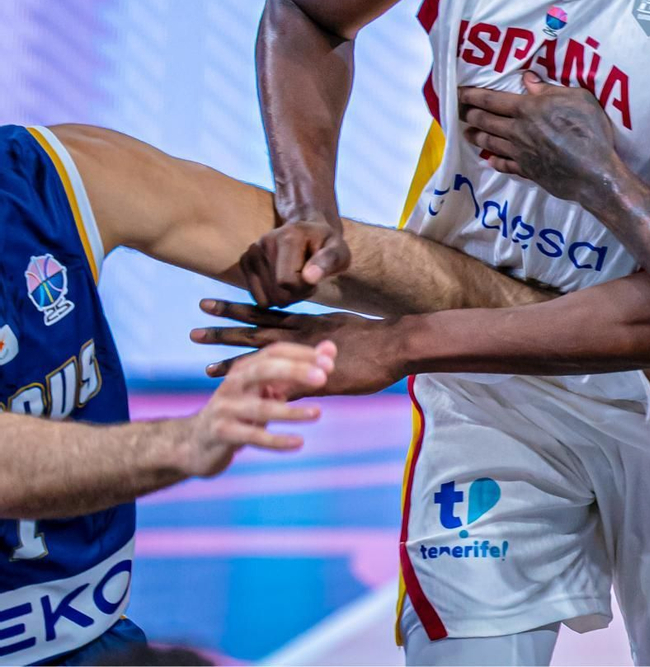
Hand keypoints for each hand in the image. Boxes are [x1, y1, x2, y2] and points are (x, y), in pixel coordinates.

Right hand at [179, 341, 333, 477]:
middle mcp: (233, 383)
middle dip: (294, 370)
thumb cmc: (240, 411)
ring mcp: (225, 408)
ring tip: (318, 413)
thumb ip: (298, 369)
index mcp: (246, 368)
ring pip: (259, 408)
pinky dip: (276, 441)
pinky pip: (252, 437)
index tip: (330, 363)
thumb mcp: (266, 389)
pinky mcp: (221, 433)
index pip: (274, 352)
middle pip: (263, 369)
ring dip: (291, 412)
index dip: (302, 355)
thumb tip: (331, 349)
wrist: (195, 443)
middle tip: (323, 378)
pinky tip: (298, 443)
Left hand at [192, 301, 404, 396]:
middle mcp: (301, 336)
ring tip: (204, 365)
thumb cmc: (379, 339)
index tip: (212, 307)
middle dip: (223, 330)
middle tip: (194, 330)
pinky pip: (282, 383)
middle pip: (254, 331)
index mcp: (308, 324)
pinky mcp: (317, 376)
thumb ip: (322, 338)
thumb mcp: (344, 331)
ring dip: (232, 360)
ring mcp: (307, 356)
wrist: (398, 344)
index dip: (238, 311)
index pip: (265, 315)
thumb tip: (307, 344)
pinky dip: (263, 390)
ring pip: (262, 356)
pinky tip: (244, 399)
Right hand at [239, 218, 350, 305]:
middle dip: (295, 294)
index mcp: (288, 237)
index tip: (315, 278)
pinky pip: (257, 297)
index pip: (287, 281)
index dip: (305, 288)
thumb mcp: (339, 252)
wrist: (309, 233)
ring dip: (284, 296)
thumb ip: (329, 261)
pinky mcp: (244, 262)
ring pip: (265, 299)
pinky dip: (271, 295)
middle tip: (306, 280)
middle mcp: (264, 242)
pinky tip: (282, 281)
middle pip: (275, 293)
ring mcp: (251, 252)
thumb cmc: (327, 245)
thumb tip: (310, 277)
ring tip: (296, 279)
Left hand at [459, 73, 618, 201]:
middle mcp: (517, 131)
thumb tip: (528, 78)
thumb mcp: (576, 98)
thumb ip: (549, 89)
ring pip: (490, 142)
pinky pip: (506, 165)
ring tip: (466, 133)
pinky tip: (490, 160)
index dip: (471, 95)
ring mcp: (520, 153)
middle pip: (485, 121)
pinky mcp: (528, 171)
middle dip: (468, 114)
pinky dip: (495, 162)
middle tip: (457, 111)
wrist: (594, 173)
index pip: (490, 100)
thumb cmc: (589, 130)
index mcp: (527, 109)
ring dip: (476, 136)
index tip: (457, 92)